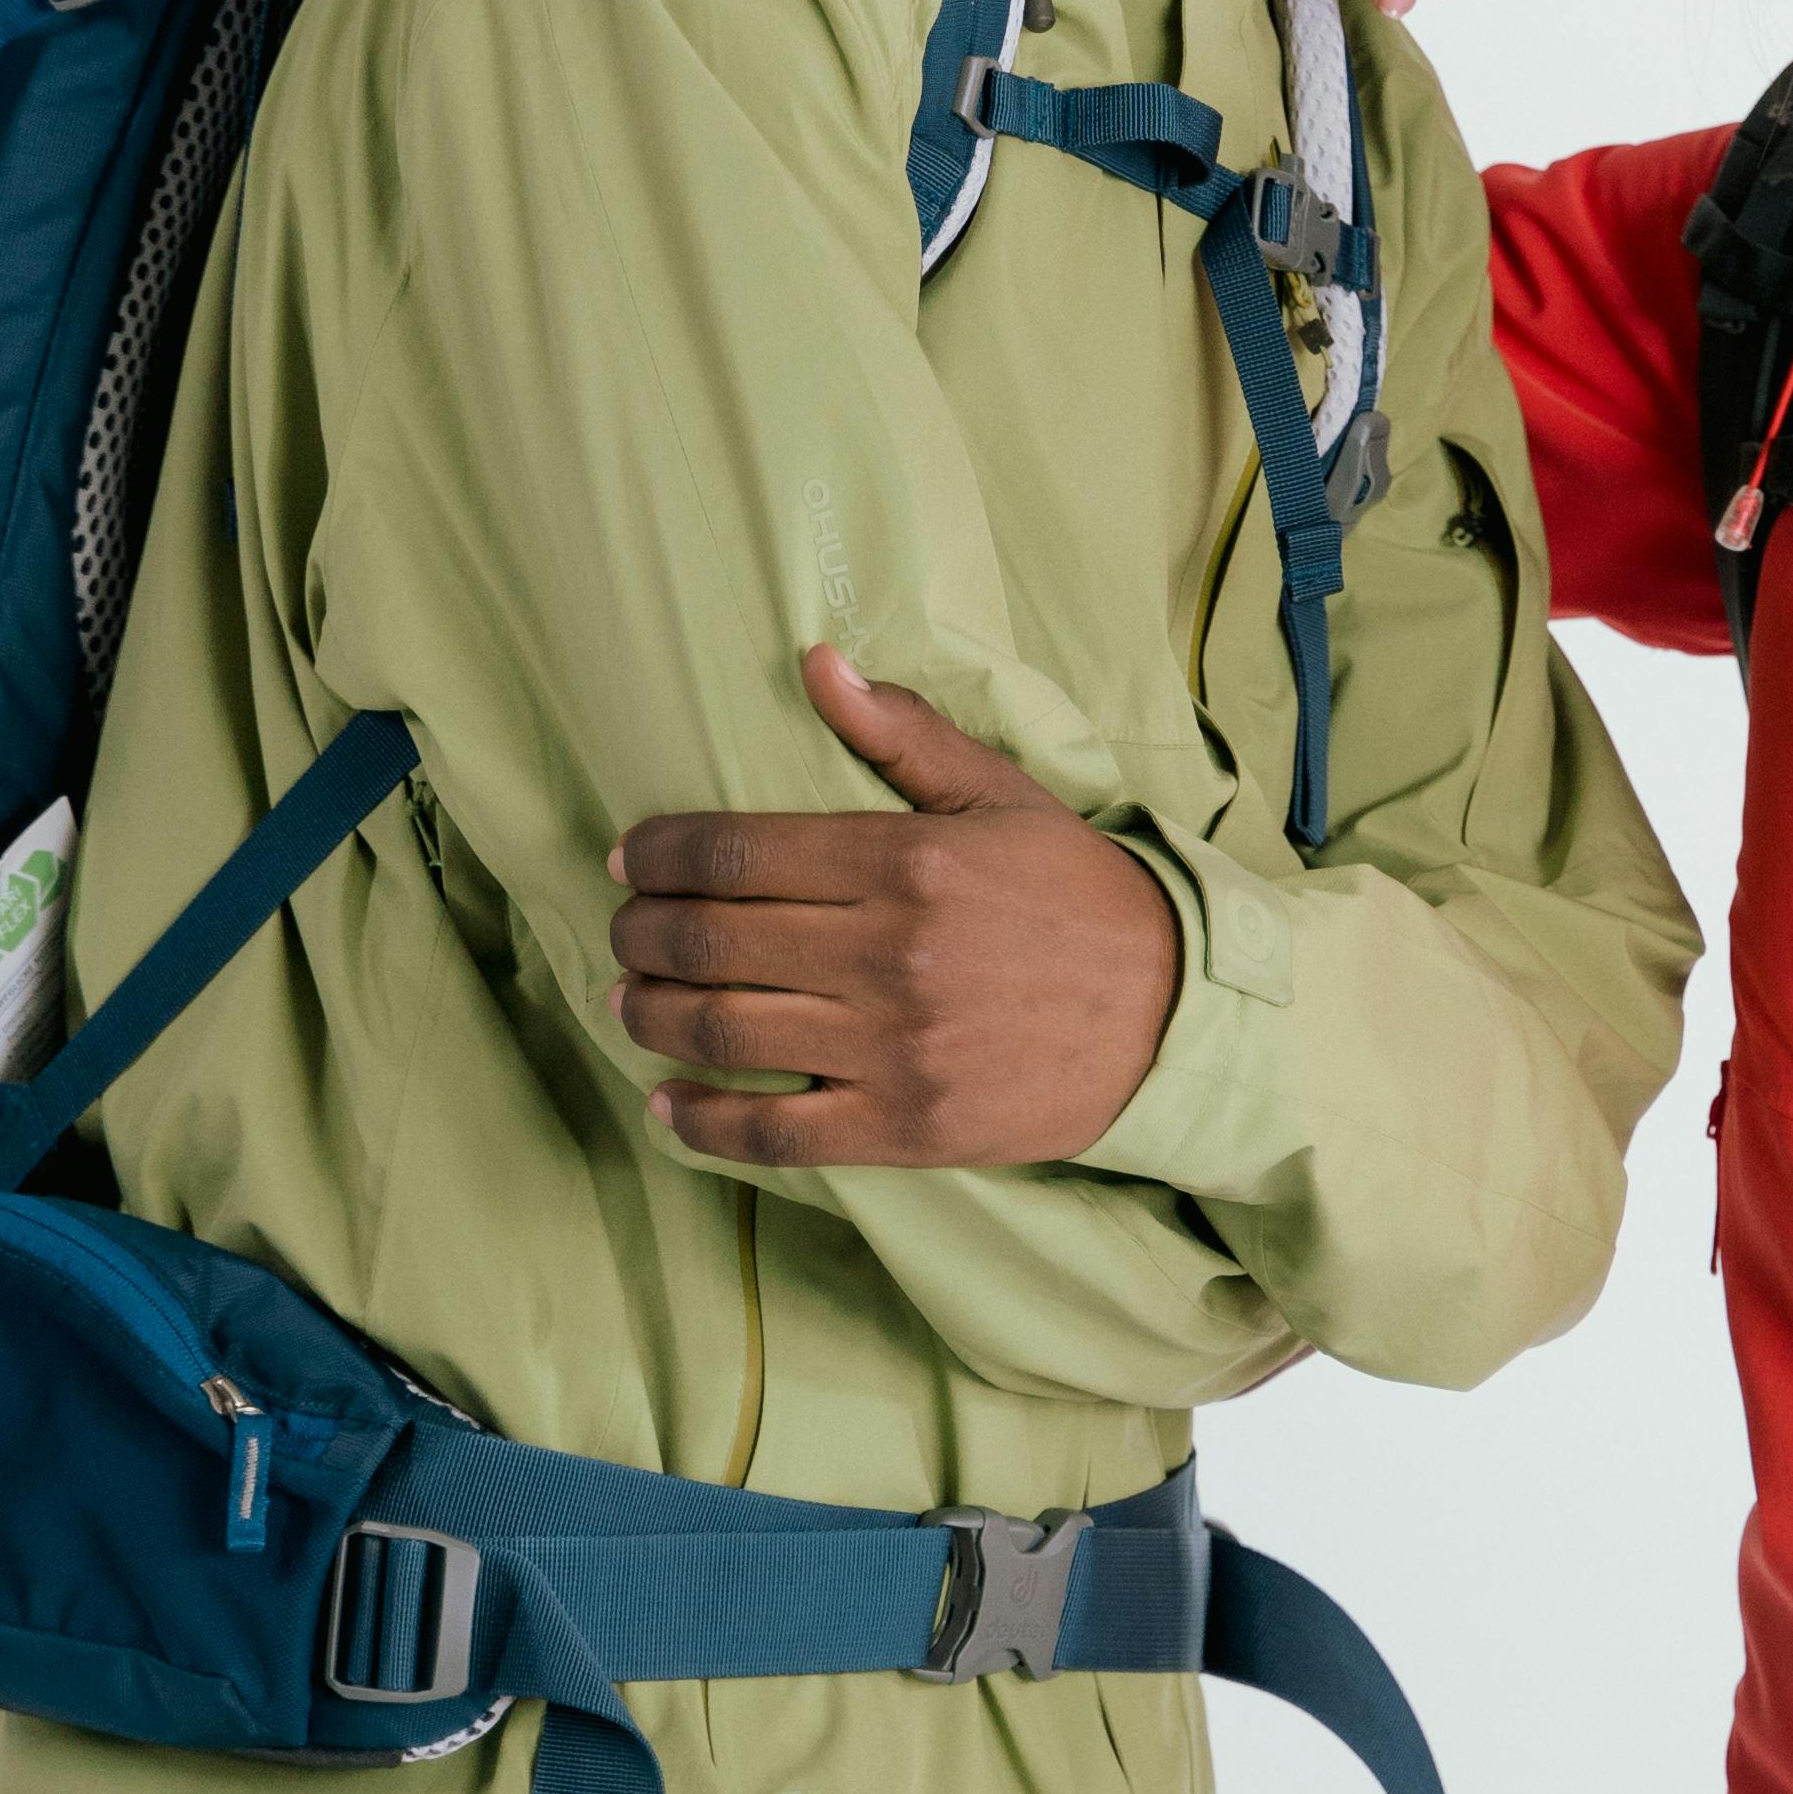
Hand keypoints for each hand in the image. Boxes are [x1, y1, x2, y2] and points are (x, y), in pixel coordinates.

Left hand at [609, 646, 1182, 1170]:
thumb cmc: (1077, 895)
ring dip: (650, 1015)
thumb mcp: (1001, 796)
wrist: (1169, 1015)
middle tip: (623, 928)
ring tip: (629, 998)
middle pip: (710, 940)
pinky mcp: (903, 1126)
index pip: (736, 853)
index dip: (658, 855)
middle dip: (641, 932)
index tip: (627, 859)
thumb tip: (816, 663)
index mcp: (906, 861)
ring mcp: (893, 1046)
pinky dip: (702, 1120)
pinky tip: (667, 1101)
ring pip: (723, 1030)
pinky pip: (773, 1131)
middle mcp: (890, 953)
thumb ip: (902, 734)